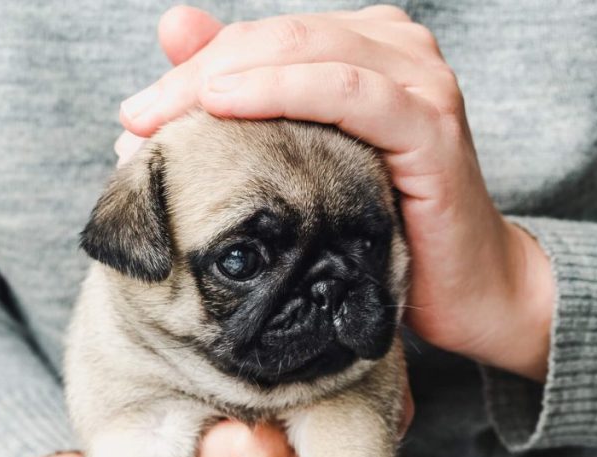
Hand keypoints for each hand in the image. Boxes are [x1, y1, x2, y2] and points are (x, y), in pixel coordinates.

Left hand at [116, 5, 554, 381]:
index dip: (191, 68)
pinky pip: (351, 92)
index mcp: (363, 48)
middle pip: (276, 37)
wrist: (461, 289)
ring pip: (306, 51)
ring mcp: (419, 82)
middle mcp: (396, 50)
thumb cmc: (378, 228)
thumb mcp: (302, 164)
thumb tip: (174, 27)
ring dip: (225, 80)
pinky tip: (230, 104)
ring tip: (165, 118)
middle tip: (136, 118)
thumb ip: (245, 95)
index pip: (261, 38)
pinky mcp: (430, 126)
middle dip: (195, 75)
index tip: (134, 116)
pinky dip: (286, 90)